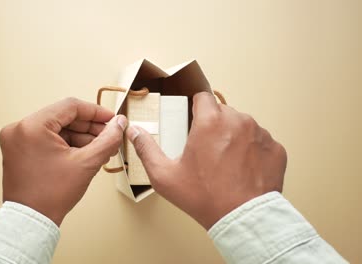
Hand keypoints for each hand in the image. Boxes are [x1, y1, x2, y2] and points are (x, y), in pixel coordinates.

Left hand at [0, 98, 126, 225]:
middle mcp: (19, 129)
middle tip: (109, 136)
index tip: (111, 119)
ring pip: (56, 129)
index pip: (70, 107)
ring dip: (80, 137)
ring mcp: (16, 140)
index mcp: (32, 126)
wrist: (31, 221)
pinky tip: (85, 153)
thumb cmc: (51, 195)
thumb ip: (107, 140)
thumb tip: (119, 124)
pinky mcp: (18, 150)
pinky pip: (47, 139)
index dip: (95, 112)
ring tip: (101, 148)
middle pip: (63, 117)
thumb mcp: (86, 163)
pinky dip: (66, 144)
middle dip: (89, 127)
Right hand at [126, 92, 286, 229]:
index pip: (203, 97)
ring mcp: (260, 134)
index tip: (194, 120)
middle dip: (214, 125)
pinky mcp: (275, 149)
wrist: (242, 219)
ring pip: (243, 126)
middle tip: (207, 150)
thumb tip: (134, 132)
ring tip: (226, 163)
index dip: (196, 107)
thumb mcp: (164, 176)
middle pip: (223, 112)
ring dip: (234, 137)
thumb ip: (146, 149)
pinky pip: (261, 142)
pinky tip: (243, 170)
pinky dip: (252, 151)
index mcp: (210, 122)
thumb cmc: (204, 198)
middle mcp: (238, 121)